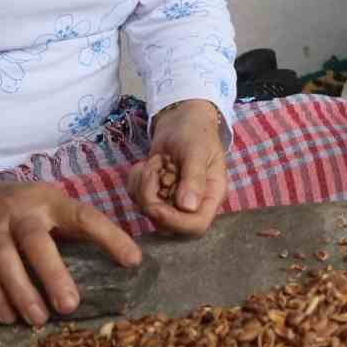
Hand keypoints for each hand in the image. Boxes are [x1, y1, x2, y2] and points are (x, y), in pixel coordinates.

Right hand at [0, 174, 140, 325]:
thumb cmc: (18, 209)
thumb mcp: (46, 206)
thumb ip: (71, 229)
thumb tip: (113, 263)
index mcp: (49, 200)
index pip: (84, 216)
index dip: (110, 237)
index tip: (132, 261)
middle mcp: (19, 211)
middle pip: (35, 241)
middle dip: (53, 275)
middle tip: (70, 306)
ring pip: (4, 260)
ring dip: (22, 293)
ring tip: (40, 319)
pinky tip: (10, 318)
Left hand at [128, 99, 226, 236]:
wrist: (180, 120)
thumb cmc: (195, 132)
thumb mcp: (196, 150)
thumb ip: (194, 177)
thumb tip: (188, 207)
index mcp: (211, 195)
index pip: (197, 225)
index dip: (175, 222)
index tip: (156, 205)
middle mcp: (193, 204)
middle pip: (168, 225)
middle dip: (152, 200)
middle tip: (152, 169)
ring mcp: (172, 201)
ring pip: (148, 212)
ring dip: (143, 186)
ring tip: (155, 162)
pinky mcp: (155, 195)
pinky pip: (136, 199)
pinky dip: (135, 181)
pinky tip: (147, 164)